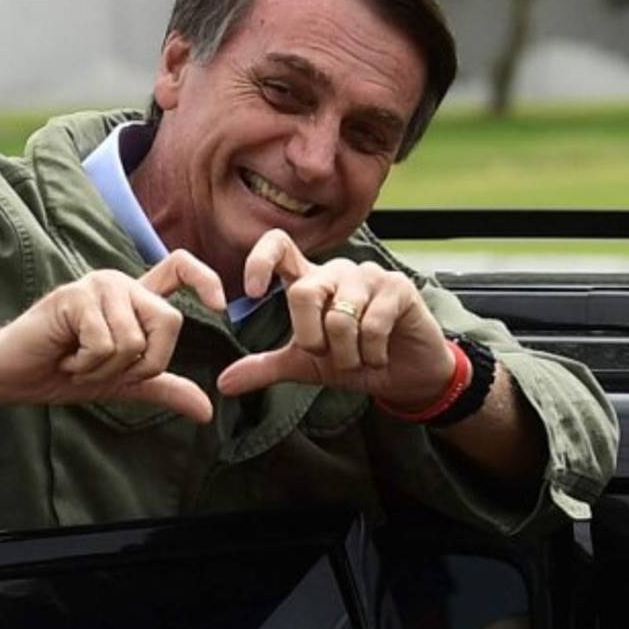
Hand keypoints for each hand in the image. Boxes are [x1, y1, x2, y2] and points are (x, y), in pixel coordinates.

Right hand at [0, 250, 225, 422]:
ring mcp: (98, 286)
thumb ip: (164, 387)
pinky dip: (86, 364)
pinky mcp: (75, 296)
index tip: (221, 306)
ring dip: (105, 368)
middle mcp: (121, 283)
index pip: (180, 267)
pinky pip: (106, 344)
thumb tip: (207, 411)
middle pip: (169, 322)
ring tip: (78, 361)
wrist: (15, 374)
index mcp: (135, 297)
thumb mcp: (124, 382)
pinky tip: (65, 357)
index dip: (206, 279)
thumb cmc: (64, 371)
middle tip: (103, 366)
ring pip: (135, 341)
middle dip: (142, 363)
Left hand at [217, 230, 454, 411]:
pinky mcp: (397, 286)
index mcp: (310, 281)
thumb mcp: (305, 366)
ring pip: (340, 317)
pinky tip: (378, 355)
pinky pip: (372, 324)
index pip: (278, 246)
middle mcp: (336, 271)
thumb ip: (265, 368)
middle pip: (304, 293)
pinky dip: (371, 353)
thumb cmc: (354, 360)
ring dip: (347, 354)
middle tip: (328, 355)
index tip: (252, 292)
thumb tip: (223, 383)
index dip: (259, 261)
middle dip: (312, 339)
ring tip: (358, 358)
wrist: (405, 375)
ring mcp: (368, 276)